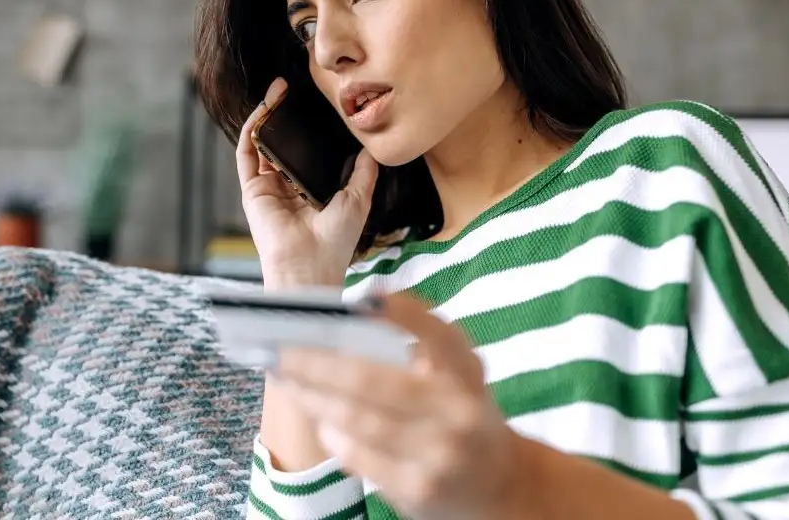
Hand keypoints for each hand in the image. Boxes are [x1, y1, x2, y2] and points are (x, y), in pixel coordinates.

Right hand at [236, 77, 377, 288]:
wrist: (311, 264)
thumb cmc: (336, 240)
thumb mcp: (358, 198)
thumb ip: (363, 172)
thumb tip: (371, 147)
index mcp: (309, 192)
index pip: (305, 153)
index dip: (307, 129)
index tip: (315, 104)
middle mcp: (286, 188)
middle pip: (282, 144)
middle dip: (285, 115)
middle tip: (292, 88)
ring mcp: (267, 188)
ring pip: (263, 144)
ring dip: (267, 115)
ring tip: (277, 89)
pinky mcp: (252, 190)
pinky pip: (247, 153)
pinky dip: (253, 129)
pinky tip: (264, 109)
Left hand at [274, 293, 528, 519]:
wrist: (506, 489)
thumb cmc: (466, 419)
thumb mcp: (461, 379)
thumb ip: (423, 350)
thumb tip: (353, 317)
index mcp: (467, 376)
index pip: (439, 338)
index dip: (405, 315)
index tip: (366, 298)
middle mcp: (458, 412)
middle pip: (373, 382)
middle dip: (318, 364)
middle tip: (282, 350)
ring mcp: (439, 454)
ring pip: (358, 420)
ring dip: (314, 398)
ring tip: (288, 381)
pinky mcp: (419, 489)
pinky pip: (361, 457)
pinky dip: (333, 435)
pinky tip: (320, 420)